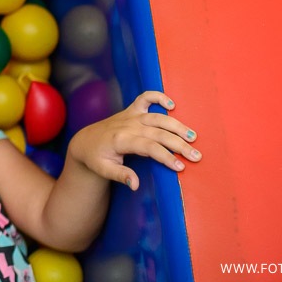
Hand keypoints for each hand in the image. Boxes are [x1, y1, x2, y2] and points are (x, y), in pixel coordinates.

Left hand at [67, 91, 202, 190]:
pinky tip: (172, 104)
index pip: (149, 147)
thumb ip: (120, 175)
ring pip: (158, 117)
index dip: (165, 157)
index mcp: (121, 140)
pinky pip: (145, 97)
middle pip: (158, 133)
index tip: (180, 167)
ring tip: (193, 137)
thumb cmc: (96, 157)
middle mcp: (128, 125)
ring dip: (177, 125)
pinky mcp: (131, 110)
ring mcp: (130, 116)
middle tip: (196, 156)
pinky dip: (158, 97)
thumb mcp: (103, 170)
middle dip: (179, 144)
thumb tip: (134, 185)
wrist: (85, 141)